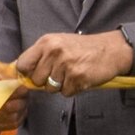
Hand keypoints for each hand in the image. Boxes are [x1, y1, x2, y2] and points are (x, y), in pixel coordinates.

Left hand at [9, 30, 134, 95]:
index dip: (27, 73)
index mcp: (46, 42)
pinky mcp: (77, 77)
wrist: (111, 50)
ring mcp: (65, 65)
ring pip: (50, 88)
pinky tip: (81, 78)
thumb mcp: (59, 43)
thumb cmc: (83, 48)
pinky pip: (66, 93)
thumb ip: (41, 56)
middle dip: (46, 81)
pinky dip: (73, 89)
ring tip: (72, 73)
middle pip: (36, 80)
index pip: (22, 64)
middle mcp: (54, 52)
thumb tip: (23, 72)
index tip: (34, 74)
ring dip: (61, 85)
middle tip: (60, 73)